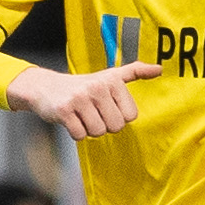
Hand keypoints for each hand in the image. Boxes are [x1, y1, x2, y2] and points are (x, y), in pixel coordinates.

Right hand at [5, 60, 163, 139]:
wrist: (44, 87)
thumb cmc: (82, 85)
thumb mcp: (109, 76)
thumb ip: (135, 71)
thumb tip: (160, 69)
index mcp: (112, 80)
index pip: (131, 115)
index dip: (118, 116)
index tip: (105, 106)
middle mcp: (97, 87)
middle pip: (116, 126)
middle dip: (104, 125)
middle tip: (92, 113)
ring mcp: (79, 98)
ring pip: (98, 132)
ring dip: (89, 130)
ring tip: (81, 116)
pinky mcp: (64, 110)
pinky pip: (80, 135)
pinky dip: (76, 133)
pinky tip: (70, 120)